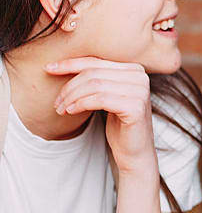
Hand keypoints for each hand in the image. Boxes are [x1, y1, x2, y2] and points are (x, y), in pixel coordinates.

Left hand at [46, 58, 154, 173]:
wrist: (134, 150)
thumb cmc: (119, 123)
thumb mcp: (106, 95)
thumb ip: (96, 78)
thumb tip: (60, 64)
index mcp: (134, 69)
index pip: (96, 61)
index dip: (70, 64)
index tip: (48, 69)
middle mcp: (141, 77)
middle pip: (93, 73)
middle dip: (69, 87)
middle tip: (57, 102)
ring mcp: (140, 91)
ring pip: (94, 85)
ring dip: (72, 97)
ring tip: (62, 109)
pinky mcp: (135, 107)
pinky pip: (100, 99)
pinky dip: (81, 104)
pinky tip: (71, 111)